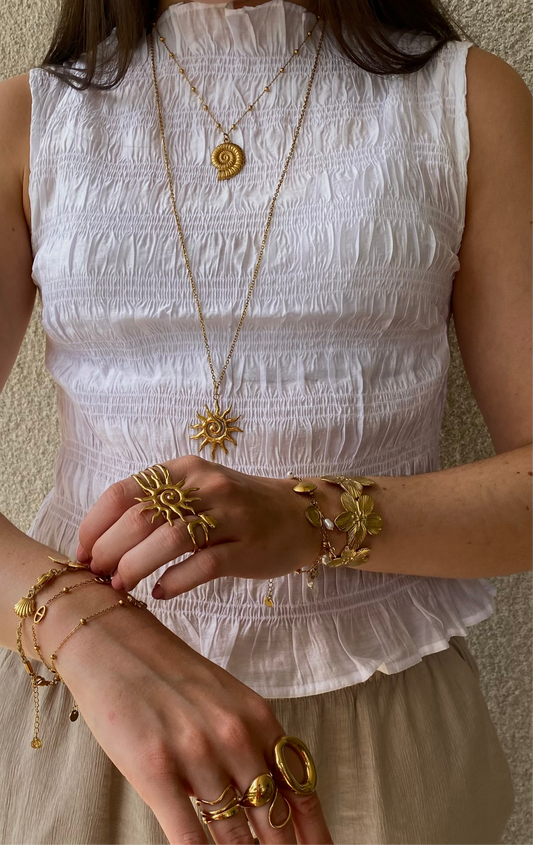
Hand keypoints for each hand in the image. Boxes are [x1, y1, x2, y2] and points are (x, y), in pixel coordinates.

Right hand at [36, 586, 332, 844]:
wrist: (114, 643)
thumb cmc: (169, 673)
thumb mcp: (225, 699)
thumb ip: (251, 743)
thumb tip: (272, 799)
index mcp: (258, 717)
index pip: (300, 791)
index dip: (314, 834)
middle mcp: (235, 736)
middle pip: (272, 820)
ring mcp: (197, 754)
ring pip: (232, 835)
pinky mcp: (156, 770)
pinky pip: (188, 836)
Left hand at [76, 454, 343, 599]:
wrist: (299, 515)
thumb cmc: (239, 507)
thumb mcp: (197, 491)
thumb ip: (157, 505)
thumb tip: (101, 541)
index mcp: (184, 470)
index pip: (124, 492)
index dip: (95, 525)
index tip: (82, 551)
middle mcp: (204, 486)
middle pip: (141, 517)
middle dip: (109, 551)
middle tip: (97, 575)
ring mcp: (228, 516)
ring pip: (168, 540)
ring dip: (134, 567)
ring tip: (120, 586)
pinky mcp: (246, 547)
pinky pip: (202, 565)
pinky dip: (174, 581)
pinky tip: (160, 592)